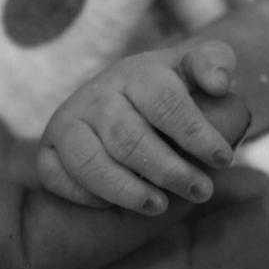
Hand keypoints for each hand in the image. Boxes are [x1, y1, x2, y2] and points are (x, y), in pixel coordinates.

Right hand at [39, 41, 246, 213]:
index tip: (222, 159)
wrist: (116, 102)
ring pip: (88, 160)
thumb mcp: (190, 69)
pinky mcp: (46, 151)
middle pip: (128, 137)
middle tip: (201, 192)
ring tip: (157, 206)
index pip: (164, 101)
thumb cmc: (165, 93)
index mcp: (136, 73)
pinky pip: (56, 177)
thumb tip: (220, 84)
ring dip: (124, 188)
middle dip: (168, 169)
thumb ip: (214, 61)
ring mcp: (68, 123)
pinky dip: (84, 195)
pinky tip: (112, 207)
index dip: (194, 132)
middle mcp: (97, 95)